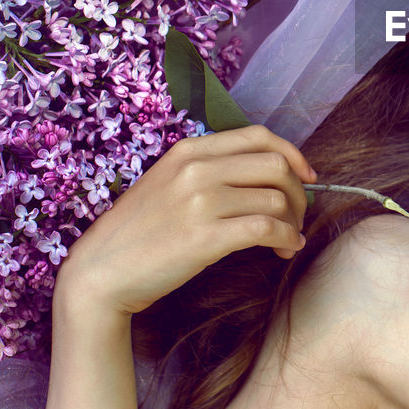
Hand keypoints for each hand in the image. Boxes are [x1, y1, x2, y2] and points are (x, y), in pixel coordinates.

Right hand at [56, 125, 316, 315]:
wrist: (100, 272)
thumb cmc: (139, 232)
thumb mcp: (168, 182)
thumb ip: (210, 170)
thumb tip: (269, 175)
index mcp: (189, 151)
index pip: (258, 136)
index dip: (292, 154)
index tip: (307, 176)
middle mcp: (197, 169)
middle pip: (276, 166)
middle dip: (298, 192)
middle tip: (298, 216)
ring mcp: (201, 201)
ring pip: (276, 199)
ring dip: (293, 221)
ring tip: (288, 239)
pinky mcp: (205, 237)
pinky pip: (266, 229)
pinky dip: (287, 239)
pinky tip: (286, 250)